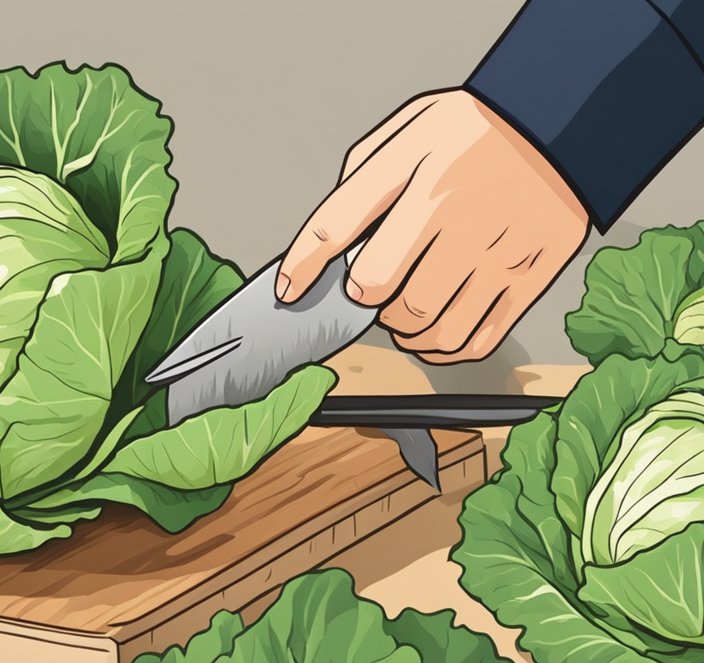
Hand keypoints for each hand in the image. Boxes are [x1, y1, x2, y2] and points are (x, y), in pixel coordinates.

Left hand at [276, 90, 589, 363]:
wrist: (565, 121)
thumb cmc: (475, 129)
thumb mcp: (411, 130)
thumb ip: (364, 180)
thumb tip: (329, 238)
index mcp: (422, 173)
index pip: (340, 228)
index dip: (304, 266)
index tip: (289, 288)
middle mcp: (461, 216)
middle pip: (386, 295)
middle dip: (368, 301)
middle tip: (373, 289)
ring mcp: (501, 253)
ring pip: (431, 327)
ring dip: (404, 330)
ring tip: (403, 313)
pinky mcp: (532, 279)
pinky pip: (476, 340)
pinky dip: (444, 348)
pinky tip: (434, 331)